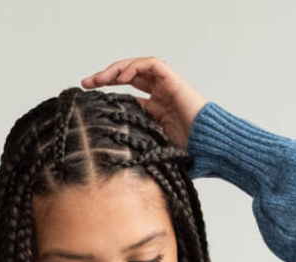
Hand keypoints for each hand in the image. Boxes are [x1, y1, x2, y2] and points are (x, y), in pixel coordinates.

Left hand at [80, 57, 207, 149]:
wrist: (209, 148)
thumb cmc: (189, 154)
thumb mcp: (155, 151)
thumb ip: (139, 148)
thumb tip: (116, 163)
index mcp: (156, 109)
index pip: (128, 93)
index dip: (108, 93)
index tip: (89, 97)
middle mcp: (160, 94)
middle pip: (129, 76)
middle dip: (106, 76)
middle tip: (86, 83)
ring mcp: (167, 86)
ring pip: (138, 66)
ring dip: (117, 69)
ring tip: (99, 78)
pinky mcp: (173, 81)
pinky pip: (151, 64)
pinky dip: (135, 67)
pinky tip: (121, 77)